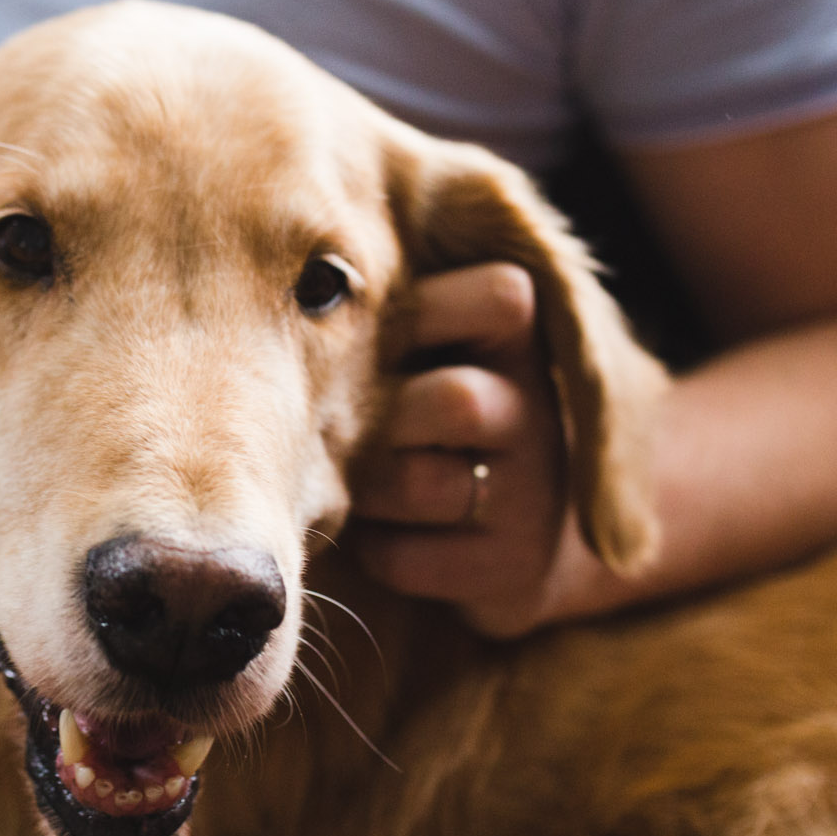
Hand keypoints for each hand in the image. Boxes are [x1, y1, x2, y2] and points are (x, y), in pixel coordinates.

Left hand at [346, 263, 575, 638]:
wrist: (513, 532)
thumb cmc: (424, 412)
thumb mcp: (425, 345)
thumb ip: (385, 309)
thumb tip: (298, 267)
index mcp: (518, 344)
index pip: (502, 298)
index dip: (426, 312)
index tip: (371, 321)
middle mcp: (538, 414)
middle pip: (454, 401)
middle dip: (383, 419)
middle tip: (350, 426)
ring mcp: (532, 497)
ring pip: (416, 484)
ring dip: (367, 488)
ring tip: (363, 482)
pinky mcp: (510, 568)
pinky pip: (401, 557)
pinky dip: (375, 550)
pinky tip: (384, 534)